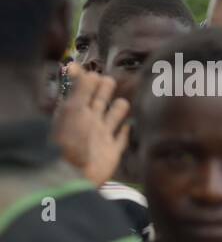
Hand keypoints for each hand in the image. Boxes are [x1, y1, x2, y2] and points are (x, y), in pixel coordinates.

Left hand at [53, 63, 129, 184]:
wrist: (74, 173)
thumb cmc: (71, 139)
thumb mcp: (74, 108)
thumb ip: (81, 88)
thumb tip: (83, 67)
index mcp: (78, 111)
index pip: (86, 91)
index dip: (91, 81)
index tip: (96, 72)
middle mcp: (90, 122)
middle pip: (101, 101)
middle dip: (105, 91)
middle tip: (109, 80)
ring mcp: (102, 137)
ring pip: (114, 118)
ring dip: (118, 109)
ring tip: (122, 102)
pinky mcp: (112, 152)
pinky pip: (122, 139)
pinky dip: (126, 132)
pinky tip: (130, 126)